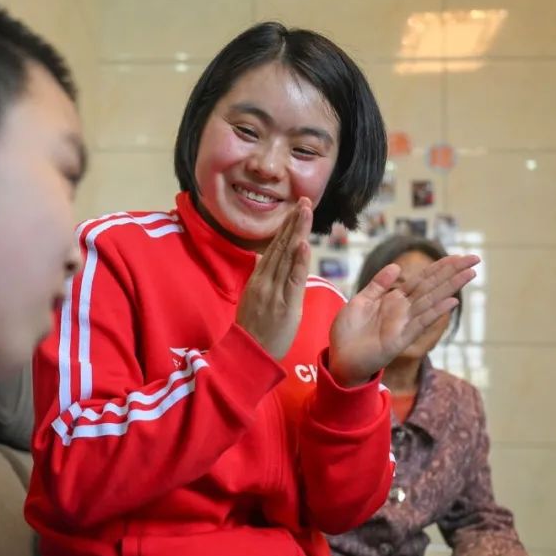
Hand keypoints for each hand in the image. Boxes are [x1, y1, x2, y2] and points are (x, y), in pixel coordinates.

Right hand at [236, 198, 314, 360]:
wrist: (249, 355)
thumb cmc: (254, 331)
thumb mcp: (254, 300)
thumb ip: (262, 280)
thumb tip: (266, 262)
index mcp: (259, 279)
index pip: (275, 247)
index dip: (286, 227)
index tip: (297, 209)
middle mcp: (265, 281)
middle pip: (281, 246)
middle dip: (294, 222)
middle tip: (305, 200)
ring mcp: (274, 291)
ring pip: (287, 257)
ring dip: (298, 232)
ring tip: (306, 211)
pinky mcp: (285, 305)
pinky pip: (293, 279)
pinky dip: (299, 261)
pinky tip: (304, 243)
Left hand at [327, 253, 479, 385]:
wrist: (340, 357)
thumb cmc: (349, 331)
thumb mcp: (361, 301)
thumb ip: (378, 285)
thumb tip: (397, 266)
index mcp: (394, 299)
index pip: (422, 279)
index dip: (439, 267)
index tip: (458, 256)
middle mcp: (403, 309)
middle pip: (432, 286)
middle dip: (453, 272)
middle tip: (475, 258)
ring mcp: (404, 323)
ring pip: (432, 301)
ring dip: (451, 287)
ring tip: (470, 273)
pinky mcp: (400, 339)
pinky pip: (420, 323)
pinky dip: (436, 312)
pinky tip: (451, 302)